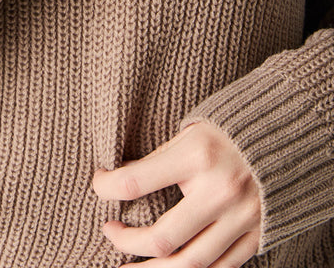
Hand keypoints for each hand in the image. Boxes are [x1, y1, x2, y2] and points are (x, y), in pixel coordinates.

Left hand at [91, 122, 261, 266]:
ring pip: (188, 264)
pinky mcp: (256, 237)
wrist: (286, 136)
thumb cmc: (228, 130)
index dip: (106, 186)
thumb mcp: (190, 132)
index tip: (99, 184)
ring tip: (127, 266)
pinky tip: (168, 266)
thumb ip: (159, 159)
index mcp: (198, 156)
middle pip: (161, 237)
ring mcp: (241, 219)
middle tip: (109, 231)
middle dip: (125, 240)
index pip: (135, 181)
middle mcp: (220, 192)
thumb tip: (118, 180)